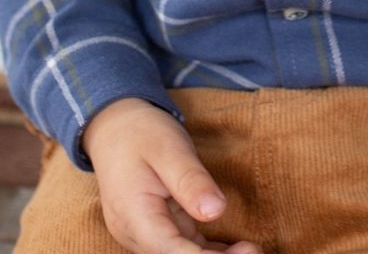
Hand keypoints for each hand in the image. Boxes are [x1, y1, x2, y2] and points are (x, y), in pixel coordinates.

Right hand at [81, 97, 262, 253]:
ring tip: (249, 250)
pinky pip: (180, 246)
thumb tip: (216, 211)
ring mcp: (143, 233)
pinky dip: (205, 250)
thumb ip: (191, 180)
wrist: (114, 126)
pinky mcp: (155, 228)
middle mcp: (135, 233)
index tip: (244, 253)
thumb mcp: (169, 148)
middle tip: (254, 250)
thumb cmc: (141, 132)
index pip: (171, 251)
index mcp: (134, 214)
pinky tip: (232, 250)